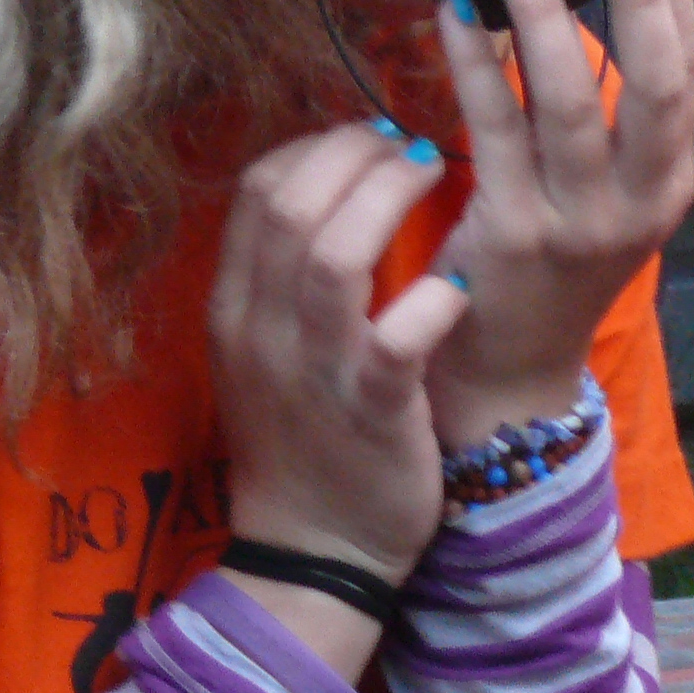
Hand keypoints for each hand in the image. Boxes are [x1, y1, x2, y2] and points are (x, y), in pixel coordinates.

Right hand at [205, 122, 467, 605]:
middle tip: (410, 147)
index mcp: (236, 308)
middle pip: (291, 204)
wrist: (312, 553)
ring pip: (334, 255)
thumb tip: (335, 185)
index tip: (368, 139)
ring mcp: (315, 373)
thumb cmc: (305, 438)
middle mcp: (263, 332)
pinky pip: (396, 341)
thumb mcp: (266, 352)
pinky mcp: (371, 415)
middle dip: (358, 154)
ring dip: (391, 199)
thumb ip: (284, 276)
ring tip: (436, 177)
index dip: (317, 146)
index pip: (258, 191)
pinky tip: (457, 287)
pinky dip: (432, 301)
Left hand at [423, 0, 693, 450]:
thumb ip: (616, 119)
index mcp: (668, 185)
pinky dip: (472, 60)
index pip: (688, 74)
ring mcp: (574, 222)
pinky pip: (490, 127)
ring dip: (542, 14)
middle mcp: (635, 203)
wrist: (510, 372)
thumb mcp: (612, 199)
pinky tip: (451, 9)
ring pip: (569, 101)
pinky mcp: (506, 234)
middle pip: (655, 83)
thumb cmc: (555, 267)